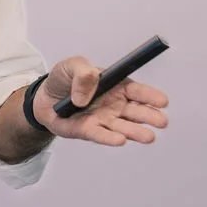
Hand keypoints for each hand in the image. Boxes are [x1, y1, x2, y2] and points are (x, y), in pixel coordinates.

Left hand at [32, 56, 168, 145]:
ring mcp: (103, 120)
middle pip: (136, 111)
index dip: (151, 96)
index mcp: (116, 86)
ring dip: (136, 132)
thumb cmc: (63, 79)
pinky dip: (109, 138)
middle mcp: (115, 105)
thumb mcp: (71, 66)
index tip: (163, 101)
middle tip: (161, 121)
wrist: (43, 97)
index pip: (138, 91)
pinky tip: (120, 140)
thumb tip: (84, 95)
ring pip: (123, 127)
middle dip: (150, 116)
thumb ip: (82, 73)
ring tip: (148, 136)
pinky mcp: (88, 131)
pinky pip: (100, 135)